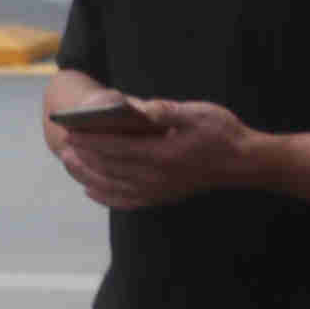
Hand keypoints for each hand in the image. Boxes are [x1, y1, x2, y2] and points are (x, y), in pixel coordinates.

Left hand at [51, 95, 258, 211]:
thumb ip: (166, 111)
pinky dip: (106, 197)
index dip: (91, 141)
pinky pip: (128, 201)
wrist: (245, 163)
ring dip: (89, 176)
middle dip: (85, 158)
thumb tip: (139, 107)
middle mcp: (158, 177)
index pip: (116, 148)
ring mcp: (160, 190)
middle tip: (64, 146)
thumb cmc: (221, 132)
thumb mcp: (197, 113)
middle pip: (110, 169)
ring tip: (71, 164)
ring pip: (114, 187)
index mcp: (163, 155)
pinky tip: (92, 190)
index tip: (70, 132)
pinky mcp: (164, 197)